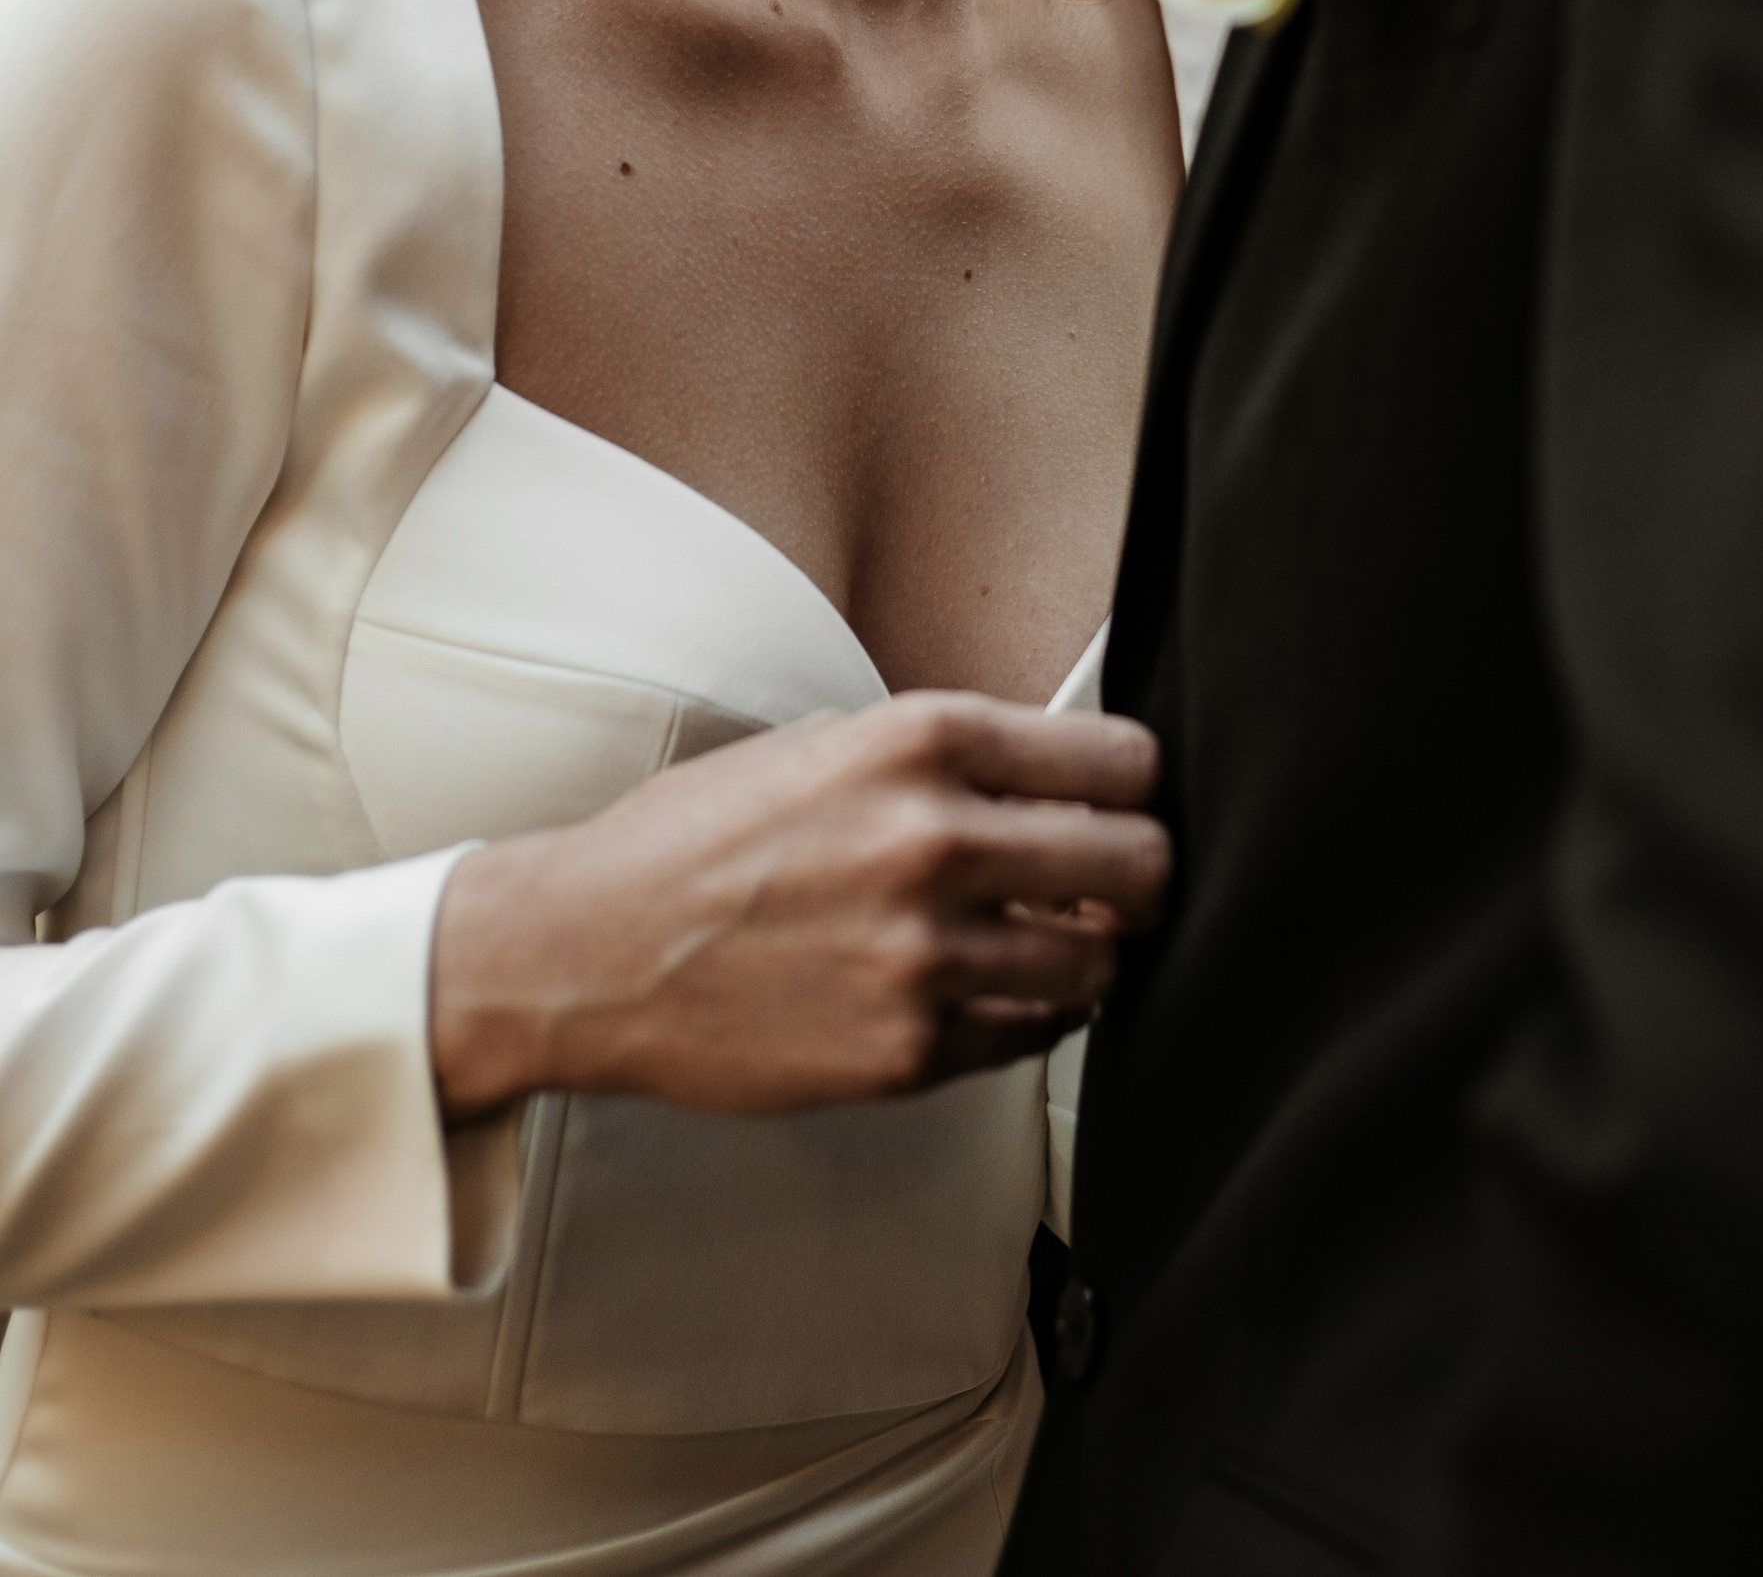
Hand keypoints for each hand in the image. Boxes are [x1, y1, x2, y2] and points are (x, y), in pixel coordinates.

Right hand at [429, 692, 1169, 1118]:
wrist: (591, 950)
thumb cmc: (702, 839)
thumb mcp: (833, 745)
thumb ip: (952, 761)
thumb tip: (1063, 783)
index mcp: (925, 742)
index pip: (1122, 762)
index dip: (1136, 787)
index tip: (1126, 804)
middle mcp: (937, 841)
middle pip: (1139, 866)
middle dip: (1139, 875)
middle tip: (1117, 885)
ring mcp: (926, 957)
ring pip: (1097, 967)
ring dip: (1085, 957)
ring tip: (1046, 943)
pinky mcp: (908, 1051)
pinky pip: (1027, 1038)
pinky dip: (1024, 1018)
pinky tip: (981, 991)